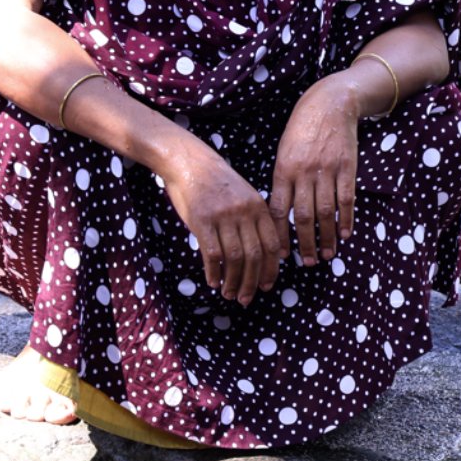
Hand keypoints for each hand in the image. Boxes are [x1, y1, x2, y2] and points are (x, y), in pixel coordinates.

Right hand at [159, 138, 281, 305]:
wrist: (189, 162)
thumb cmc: (216, 182)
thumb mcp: (243, 195)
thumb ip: (253, 220)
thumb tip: (259, 255)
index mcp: (258, 206)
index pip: (271, 245)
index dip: (270, 270)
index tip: (265, 286)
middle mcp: (244, 212)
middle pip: (254, 256)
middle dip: (252, 282)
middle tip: (246, 299)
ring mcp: (223, 216)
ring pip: (234, 258)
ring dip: (233, 281)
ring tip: (229, 294)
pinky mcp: (202, 220)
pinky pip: (212, 254)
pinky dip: (214, 272)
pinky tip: (212, 282)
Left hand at [268, 75, 359, 266]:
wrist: (328, 105)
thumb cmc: (301, 130)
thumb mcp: (284, 152)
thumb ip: (282, 180)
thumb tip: (278, 212)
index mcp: (283, 169)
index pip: (278, 209)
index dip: (279, 234)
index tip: (281, 253)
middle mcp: (303, 172)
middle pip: (302, 216)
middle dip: (304, 243)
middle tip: (308, 262)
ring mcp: (326, 170)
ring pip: (325, 212)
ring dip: (326, 237)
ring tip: (327, 254)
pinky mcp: (346, 168)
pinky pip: (346, 200)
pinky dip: (346, 220)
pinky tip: (345, 234)